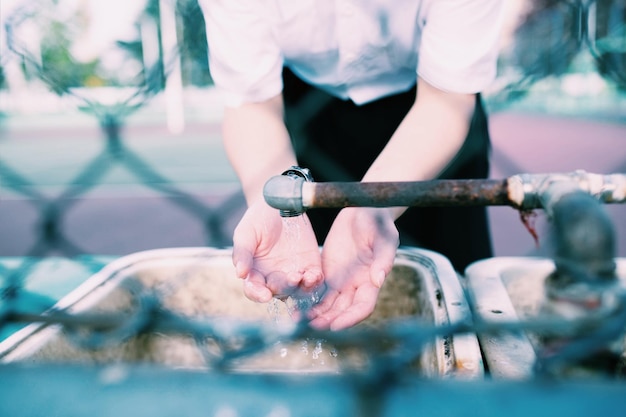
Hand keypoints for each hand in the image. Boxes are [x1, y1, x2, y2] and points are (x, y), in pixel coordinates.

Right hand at [231, 200, 322, 302]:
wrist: (278, 204)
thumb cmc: (257, 220)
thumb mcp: (245, 233)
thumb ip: (242, 253)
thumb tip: (240, 274)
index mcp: (255, 273)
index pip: (254, 290)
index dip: (258, 294)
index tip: (265, 295)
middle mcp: (274, 278)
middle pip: (278, 291)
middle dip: (285, 288)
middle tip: (292, 278)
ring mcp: (293, 273)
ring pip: (298, 290)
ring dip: (303, 288)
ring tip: (307, 278)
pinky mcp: (309, 266)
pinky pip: (314, 279)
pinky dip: (315, 280)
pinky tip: (315, 275)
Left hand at [308, 208, 398, 329]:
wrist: (362, 209)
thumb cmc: (378, 223)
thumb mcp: (385, 237)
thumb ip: (383, 258)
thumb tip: (379, 279)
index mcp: (372, 280)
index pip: (363, 307)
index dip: (350, 318)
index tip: (335, 325)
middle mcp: (356, 285)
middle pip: (343, 310)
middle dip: (328, 320)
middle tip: (312, 327)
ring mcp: (341, 280)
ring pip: (328, 304)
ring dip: (315, 314)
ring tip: (299, 320)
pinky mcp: (327, 272)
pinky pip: (317, 290)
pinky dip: (308, 300)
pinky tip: (295, 305)